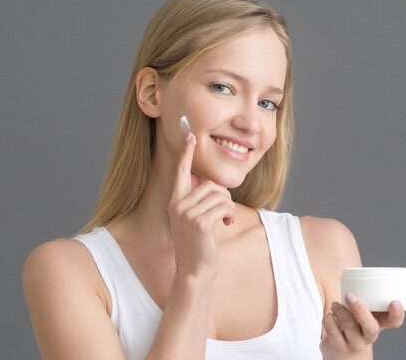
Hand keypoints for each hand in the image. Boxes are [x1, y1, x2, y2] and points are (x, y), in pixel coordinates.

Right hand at [166, 131, 236, 282]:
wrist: (193, 271)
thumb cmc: (198, 245)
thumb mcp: (195, 220)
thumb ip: (200, 202)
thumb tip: (215, 187)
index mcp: (175, 201)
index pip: (181, 172)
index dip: (186, 153)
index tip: (189, 135)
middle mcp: (178, 205)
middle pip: (212, 184)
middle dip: (224, 198)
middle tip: (224, 214)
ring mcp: (188, 214)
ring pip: (220, 196)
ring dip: (229, 208)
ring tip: (225, 221)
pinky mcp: (200, 223)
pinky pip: (225, 207)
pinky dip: (230, 216)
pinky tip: (226, 226)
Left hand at [320, 276, 405, 358]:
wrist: (343, 350)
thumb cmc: (361, 323)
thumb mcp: (376, 310)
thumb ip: (388, 293)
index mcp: (381, 323)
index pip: (394, 322)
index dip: (397, 314)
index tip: (394, 302)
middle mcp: (370, 335)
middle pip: (370, 327)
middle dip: (360, 310)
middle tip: (350, 295)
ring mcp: (355, 342)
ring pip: (349, 327)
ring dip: (340, 311)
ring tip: (336, 303)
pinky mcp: (339, 346)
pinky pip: (333, 332)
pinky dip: (328, 320)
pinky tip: (329, 314)